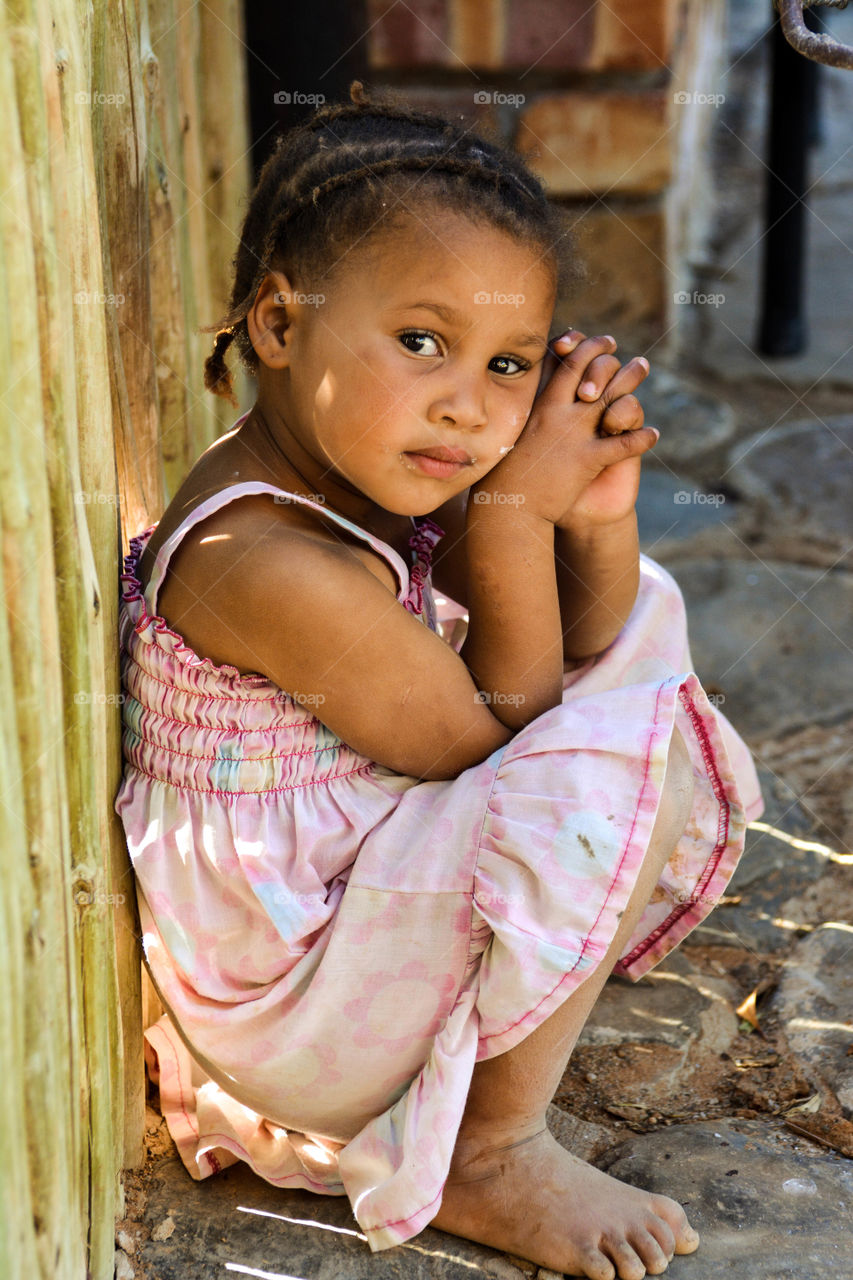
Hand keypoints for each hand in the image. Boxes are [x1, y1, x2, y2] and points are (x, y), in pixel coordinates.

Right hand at [472, 332, 656, 528]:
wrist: (508, 507)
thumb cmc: (508, 473)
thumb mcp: (513, 434)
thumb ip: (529, 413)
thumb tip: (534, 397)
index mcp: (540, 405)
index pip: (567, 363)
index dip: (588, 347)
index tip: (605, 344)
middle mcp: (558, 412)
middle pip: (592, 371)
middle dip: (616, 358)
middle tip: (637, 359)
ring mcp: (572, 434)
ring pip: (611, 398)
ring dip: (633, 381)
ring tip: (645, 369)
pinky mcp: (585, 459)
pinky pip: (622, 444)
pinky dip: (641, 438)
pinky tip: (654, 435)